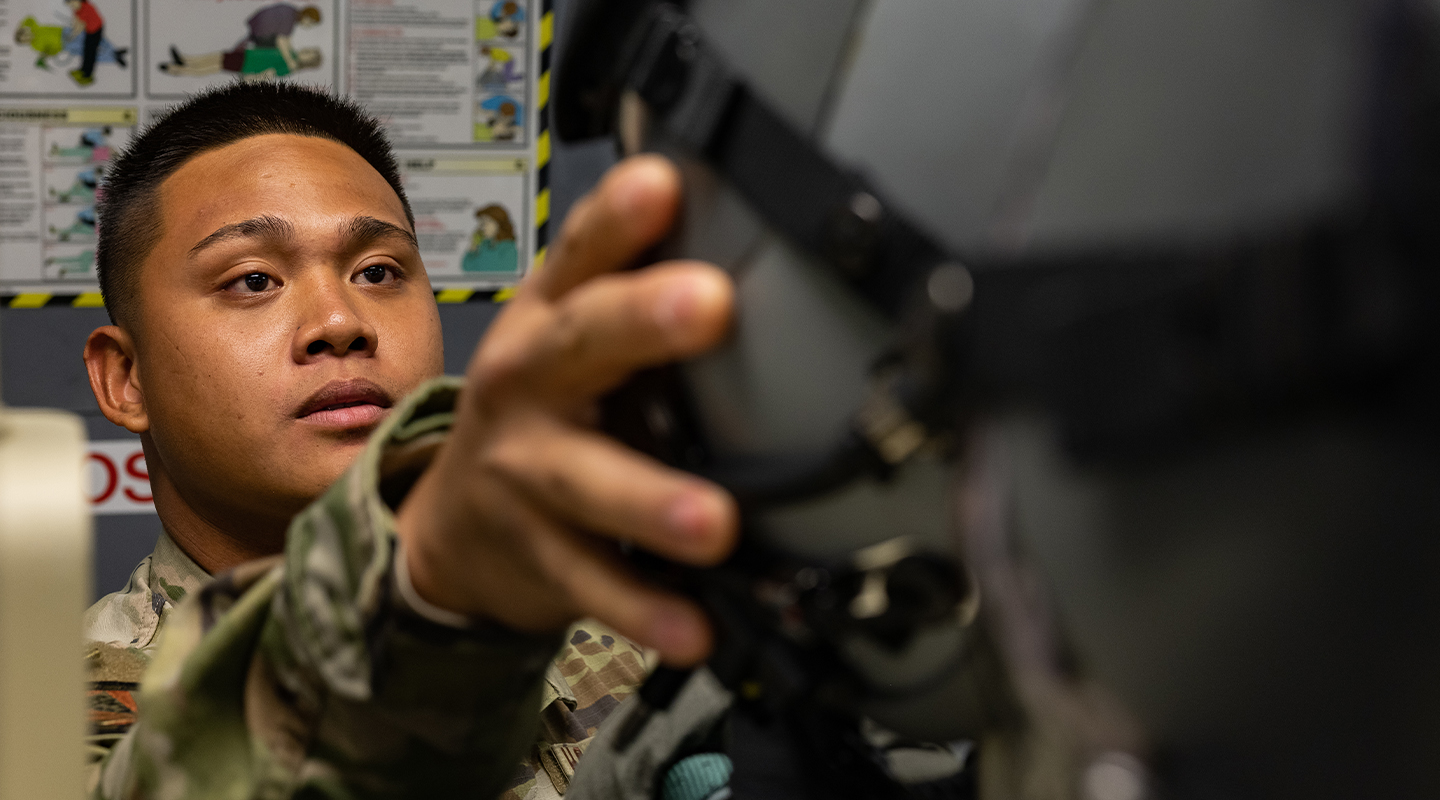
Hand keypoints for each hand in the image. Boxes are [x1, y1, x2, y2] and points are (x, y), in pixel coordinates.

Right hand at [396, 156, 737, 666]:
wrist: (456, 524)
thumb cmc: (543, 411)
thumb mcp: (572, 342)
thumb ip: (639, 296)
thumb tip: (757, 238)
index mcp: (549, 317)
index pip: (581, 253)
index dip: (617, 219)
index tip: (665, 183)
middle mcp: (528, 383)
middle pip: (577, 343)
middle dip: (641, 321)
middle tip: (711, 305)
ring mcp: (526, 471)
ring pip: (585, 479)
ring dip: (650, 499)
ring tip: (713, 522)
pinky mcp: (537, 553)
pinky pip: (594, 583)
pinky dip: (644, 610)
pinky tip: (692, 629)